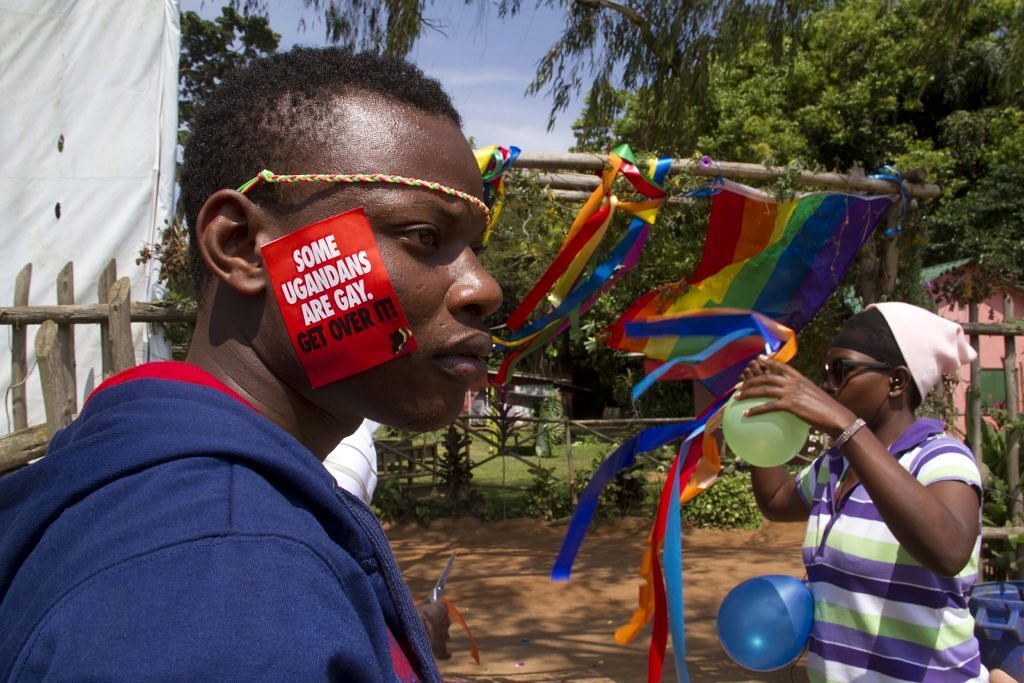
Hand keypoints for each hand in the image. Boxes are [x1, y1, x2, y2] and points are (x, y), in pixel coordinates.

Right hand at [417, 600, 450, 659]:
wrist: (415, 632)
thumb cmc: (414, 617)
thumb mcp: (418, 606)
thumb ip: (426, 602)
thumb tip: (430, 597)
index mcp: (441, 609)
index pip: (443, 607)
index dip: (437, 610)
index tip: (431, 611)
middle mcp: (446, 621)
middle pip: (444, 622)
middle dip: (437, 624)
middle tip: (427, 626)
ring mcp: (444, 635)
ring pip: (444, 636)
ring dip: (439, 637)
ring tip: (429, 639)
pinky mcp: (441, 649)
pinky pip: (446, 653)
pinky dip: (445, 654)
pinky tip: (445, 654)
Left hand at [735, 356, 854, 437]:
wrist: (836, 416)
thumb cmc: (827, 408)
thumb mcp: (813, 394)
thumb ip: (802, 391)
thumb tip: (796, 396)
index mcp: (799, 378)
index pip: (781, 366)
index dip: (768, 362)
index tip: (758, 359)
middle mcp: (793, 382)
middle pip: (765, 377)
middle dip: (749, 381)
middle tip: (737, 386)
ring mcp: (791, 392)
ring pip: (763, 390)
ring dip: (747, 393)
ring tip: (736, 398)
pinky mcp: (790, 404)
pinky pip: (768, 406)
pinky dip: (755, 410)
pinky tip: (746, 414)